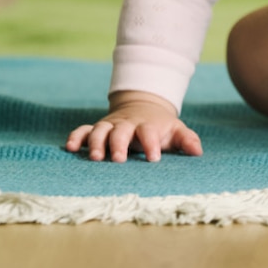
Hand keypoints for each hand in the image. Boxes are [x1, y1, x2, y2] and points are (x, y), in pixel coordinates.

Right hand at [65, 91, 202, 162]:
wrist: (143, 107)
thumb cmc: (160, 126)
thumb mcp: (176, 130)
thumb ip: (187, 140)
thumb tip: (198, 152)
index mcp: (147, 125)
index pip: (149, 132)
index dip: (151, 144)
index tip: (154, 159)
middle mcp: (126, 124)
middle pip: (120, 131)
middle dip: (118, 145)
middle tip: (118, 160)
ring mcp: (109, 125)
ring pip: (99, 130)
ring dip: (95, 143)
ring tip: (93, 158)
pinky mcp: (96, 128)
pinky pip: (82, 130)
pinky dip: (75, 137)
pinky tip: (69, 148)